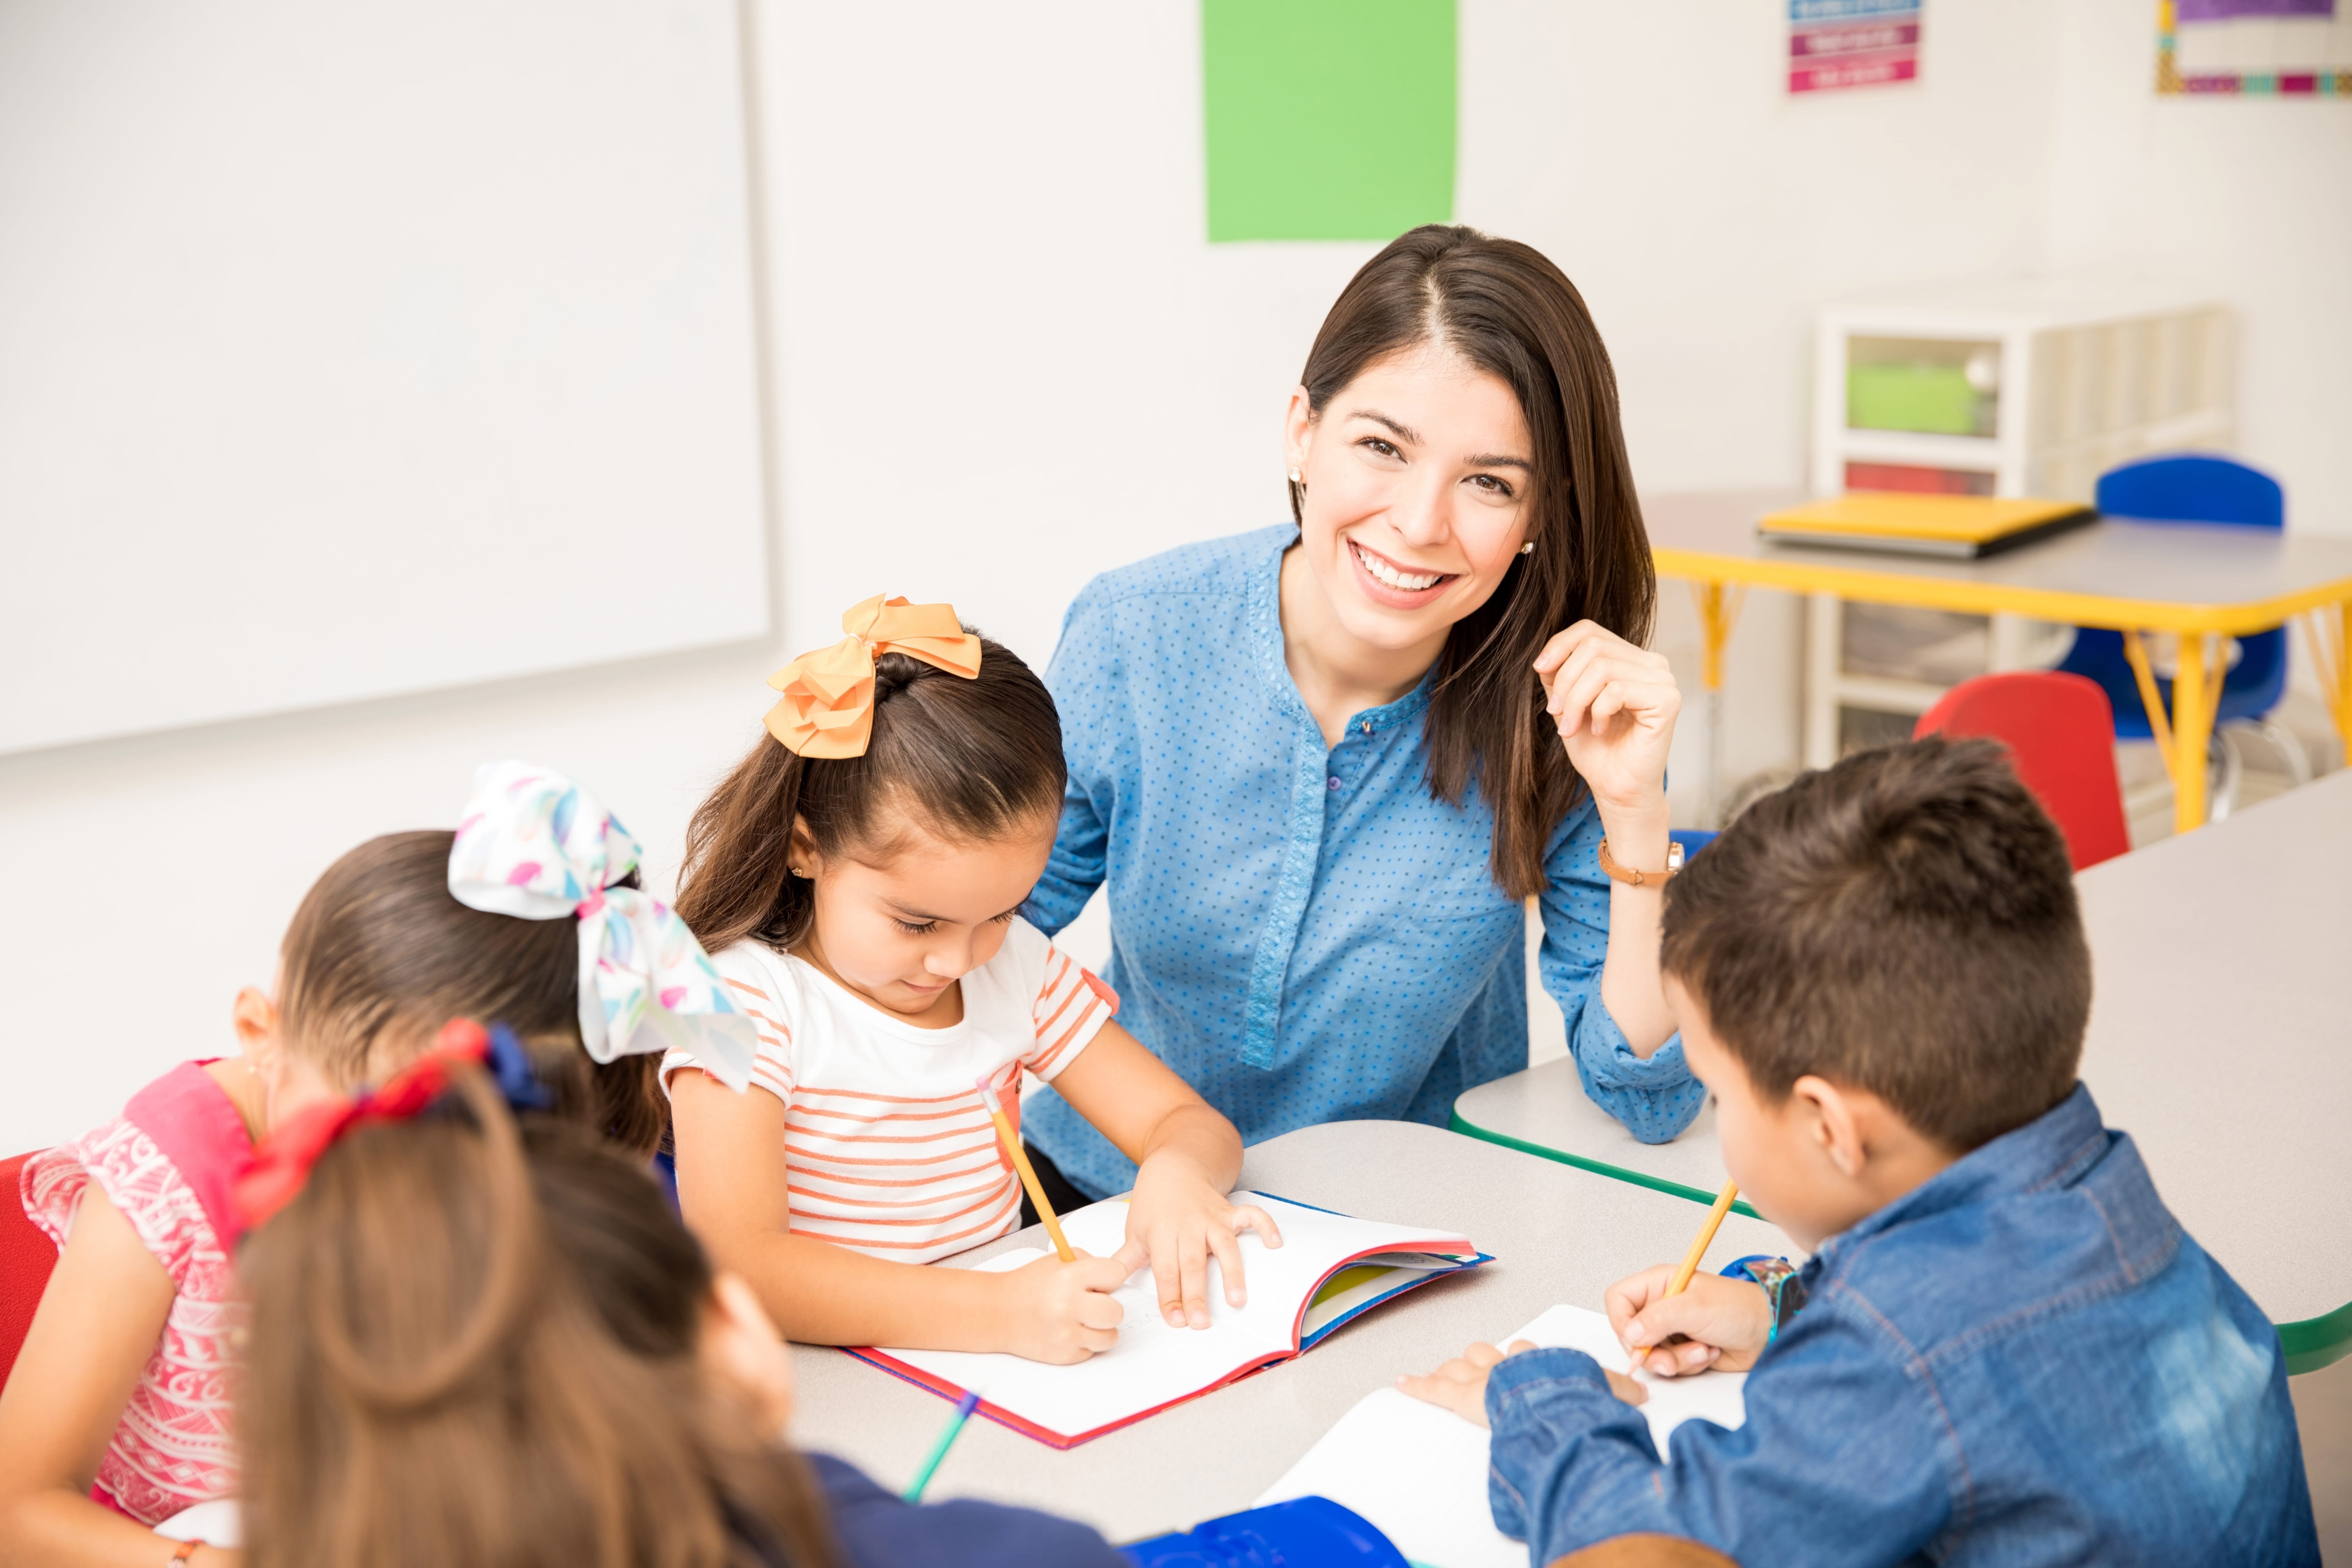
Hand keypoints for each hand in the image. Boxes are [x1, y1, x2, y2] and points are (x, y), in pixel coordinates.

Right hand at [994, 1250, 1131, 1363]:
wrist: (998, 1312)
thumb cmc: (1029, 1285)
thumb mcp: (1058, 1261)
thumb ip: (1089, 1264)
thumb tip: (1113, 1279)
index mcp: (1070, 1277)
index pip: (1117, 1274)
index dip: (1111, 1277)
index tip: (1101, 1281)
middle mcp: (1069, 1306)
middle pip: (1117, 1312)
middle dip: (1109, 1308)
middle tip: (1095, 1305)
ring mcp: (1066, 1334)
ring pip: (1110, 1337)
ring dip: (1101, 1329)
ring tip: (1083, 1320)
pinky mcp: (1064, 1355)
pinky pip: (1092, 1351)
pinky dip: (1085, 1343)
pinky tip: (1069, 1331)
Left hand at [1123, 1158, 1282, 1328]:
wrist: (1173, 1166)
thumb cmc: (1153, 1204)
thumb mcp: (1135, 1231)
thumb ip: (1125, 1261)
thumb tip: (1106, 1286)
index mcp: (1161, 1233)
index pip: (1166, 1270)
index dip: (1170, 1296)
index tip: (1176, 1320)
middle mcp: (1187, 1225)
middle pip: (1192, 1263)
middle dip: (1197, 1294)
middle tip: (1201, 1323)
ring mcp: (1211, 1217)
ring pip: (1223, 1245)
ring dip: (1231, 1272)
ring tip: (1237, 1300)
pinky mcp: (1229, 1210)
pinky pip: (1251, 1215)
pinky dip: (1265, 1226)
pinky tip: (1275, 1243)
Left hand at [1398, 1339, 1644, 1427]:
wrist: (1548, 1402)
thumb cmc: (1572, 1396)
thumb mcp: (1605, 1390)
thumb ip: (1620, 1390)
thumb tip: (1642, 1393)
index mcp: (1537, 1362)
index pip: (1525, 1353)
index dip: (1522, 1359)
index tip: (1522, 1362)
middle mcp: (1507, 1365)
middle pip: (1487, 1354)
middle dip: (1483, 1361)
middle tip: (1479, 1371)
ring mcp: (1481, 1378)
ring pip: (1460, 1367)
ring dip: (1454, 1373)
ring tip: (1445, 1377)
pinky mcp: (1460, 1393)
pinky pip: (1434, 1388)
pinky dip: (1417, 1385)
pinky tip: (1402, 1382)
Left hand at [1532, 621, 1680, 816]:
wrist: (1616, 788)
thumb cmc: (1596, 749)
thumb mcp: (1568, 703)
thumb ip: (1560, 675)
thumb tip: (1546, 657)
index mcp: (1630, 658)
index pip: (1590, 630)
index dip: (1560, 645)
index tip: (1539, 670)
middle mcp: (1651, 663)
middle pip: (1593, 646)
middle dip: (1565, 681)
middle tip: (1557, 713)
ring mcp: (1663, 680)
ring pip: (1602, 668)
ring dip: (1576, 700)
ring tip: (1571, 726)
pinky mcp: (1668, 700)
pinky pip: (1618, 689)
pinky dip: (1598, 711)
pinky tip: (1599, 730)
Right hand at [1605, 1265, 1772, 1376]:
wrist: (1767, 1331)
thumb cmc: (1738, 1308)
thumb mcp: (1696, 1308)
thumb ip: (1659, 1318)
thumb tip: (1631, 1333)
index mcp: (1658, 1284)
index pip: (1619, 1300)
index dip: (1621, 1322)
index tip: (1636, 1339)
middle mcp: (1660, 1306)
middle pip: (1631, 1335)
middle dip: (1653, 1352)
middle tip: (1671, 1359)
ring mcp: (1671, 1330)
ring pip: (1652, 1355)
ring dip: (1677, 1360)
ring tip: (1702, 1350)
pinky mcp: (1682, 1350)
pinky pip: (1671, 1366)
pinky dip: (1690, 1364)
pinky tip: (1709, 1352)